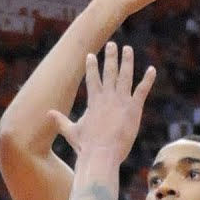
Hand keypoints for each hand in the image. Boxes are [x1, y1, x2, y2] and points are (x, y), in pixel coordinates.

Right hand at [48, 42, 153, 159]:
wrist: (101, 155)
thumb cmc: (86, 146)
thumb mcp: (71, 131)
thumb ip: (60, 121)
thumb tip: (48, 114)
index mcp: (93, 101)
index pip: (92, 78)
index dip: (91, 66)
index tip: (91, 54)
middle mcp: (107, 97)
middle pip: (109, 72)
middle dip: (110, 57)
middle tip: (112, 44)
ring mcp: (121, 101)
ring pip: (125, 76)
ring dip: (127, 61)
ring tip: (128, 49)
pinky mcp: (134, 109)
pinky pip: (142, 90)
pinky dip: (147, 80)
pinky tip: (151, 69)